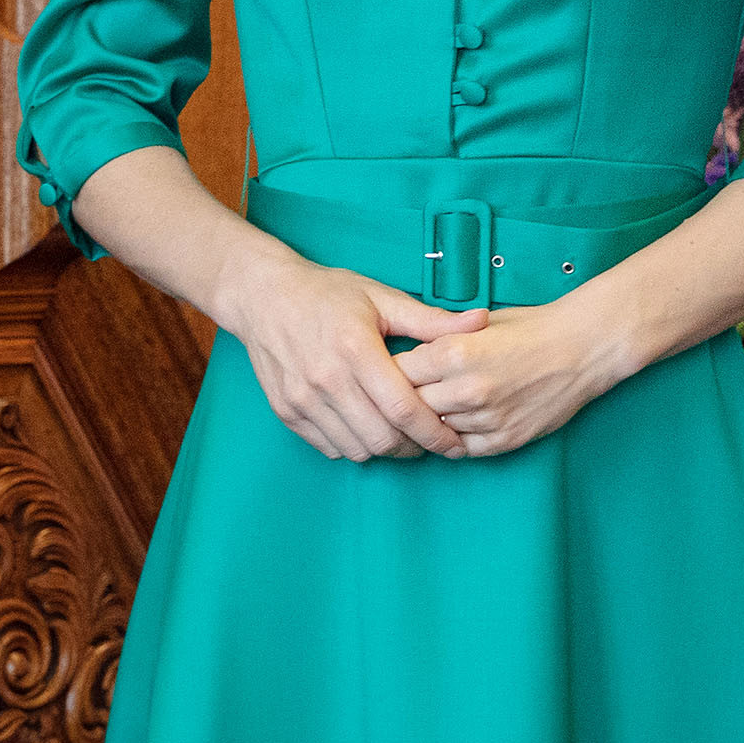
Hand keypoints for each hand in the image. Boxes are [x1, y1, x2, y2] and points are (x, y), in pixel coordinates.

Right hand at [215, 249, 483, 463]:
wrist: (261, 296)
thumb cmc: (325, 294)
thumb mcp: (381, 298)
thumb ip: (431, 320)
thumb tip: (482, 321)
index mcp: (355, 349)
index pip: (404, 410)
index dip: (436, 434)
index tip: (455, 443)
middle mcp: (325, 379)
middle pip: (382, 439)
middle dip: (414, 448)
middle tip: (428, 439)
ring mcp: (301, 398)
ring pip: (357, 449)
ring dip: (384, 449)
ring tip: (397, 433)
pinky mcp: (286, 411)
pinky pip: (330, 447)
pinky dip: (353, 445)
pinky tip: (364, 426)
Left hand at [395, 301, 626, 460]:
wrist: (582, 347)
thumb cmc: (529, 329)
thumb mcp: (475, 325)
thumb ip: (437, 342)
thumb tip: (401, 357)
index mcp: (453, 353)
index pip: (396, 372)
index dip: (390, 371)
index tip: (388, 371)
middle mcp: (467, 388)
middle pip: (410, 405)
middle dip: (402, 400)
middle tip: (399, 396)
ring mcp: (488, 418)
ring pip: (434, 429)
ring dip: (428, 421)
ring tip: (428, 410)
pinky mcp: (506, 439)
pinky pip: (463, 449)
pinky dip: (454, 439)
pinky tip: (453, 425)